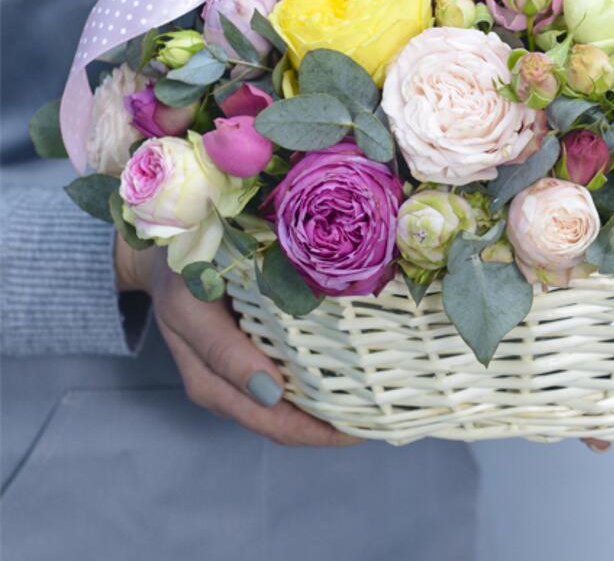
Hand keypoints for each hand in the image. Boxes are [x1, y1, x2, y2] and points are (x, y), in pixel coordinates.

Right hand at [115, 235, 360, 447]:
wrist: (159, 252)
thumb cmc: (177, 273)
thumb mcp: (190, 305)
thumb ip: (224, 351)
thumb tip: (271, 393)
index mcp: (210, 380)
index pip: (275, 422)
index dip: (321, 431)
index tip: (365, 426)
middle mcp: (225, 387)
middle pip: (286, 425)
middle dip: (334, 427)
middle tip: (383, 416)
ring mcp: (236, 375)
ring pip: (288, 409)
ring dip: (329, 409)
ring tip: (375, 400)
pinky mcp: (246, 355)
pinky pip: (285, 381)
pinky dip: (316, 383)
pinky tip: (347, 373)